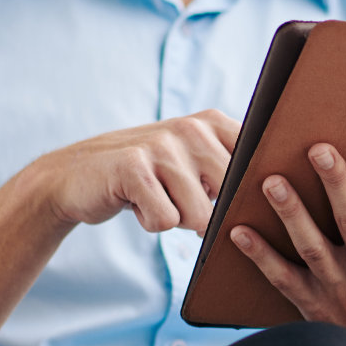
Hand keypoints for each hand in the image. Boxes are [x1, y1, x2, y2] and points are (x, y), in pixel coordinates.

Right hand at [30, 109, 239, 232]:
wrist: (76, 175)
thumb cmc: (151, 178)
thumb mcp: (195, 165)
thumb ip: (233, 172)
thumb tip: (268, 201)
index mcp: (213, 123)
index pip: (257, 167)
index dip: (244, 196)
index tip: (220, 195)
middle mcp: (192, 128)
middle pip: (229, 201)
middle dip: (205, 214)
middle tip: (174, 196)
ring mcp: (162, 145)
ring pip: (198, 216)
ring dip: (174, 218)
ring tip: (153, 196)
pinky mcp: (133, 167)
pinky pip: (165, 221)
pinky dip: (150, 223)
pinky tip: (135, 202)